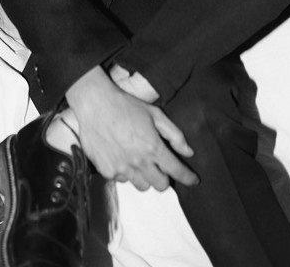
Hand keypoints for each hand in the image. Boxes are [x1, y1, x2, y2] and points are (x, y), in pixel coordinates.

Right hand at [66, 66, 197, 190]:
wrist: (95, 104)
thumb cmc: (126, 106)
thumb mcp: (155, 114)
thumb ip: (174, 134)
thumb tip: (188, 152)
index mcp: (153, 147)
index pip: (176, 170)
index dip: (187, 177)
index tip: (194, 180)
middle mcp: (139, 162)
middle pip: (160, 185)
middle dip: (163, 177)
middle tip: (159, 165)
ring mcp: (122, 169)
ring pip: (142, 186)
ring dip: (144, 176)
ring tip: (138, 160)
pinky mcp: (107, 171)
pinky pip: (122, 180)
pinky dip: (125, 172)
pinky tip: (121, 156)